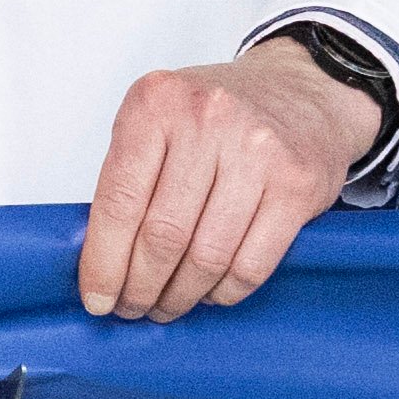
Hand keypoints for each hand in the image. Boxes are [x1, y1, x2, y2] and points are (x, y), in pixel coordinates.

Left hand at [78, 38, 386, 323]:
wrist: (301, 91)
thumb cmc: (217, 116)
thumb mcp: (158, 120)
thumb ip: (128, 176)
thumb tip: (99, 260)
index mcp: (157, 102)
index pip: (120, 201)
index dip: (104, 262)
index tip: (97, 298)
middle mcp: (207, 119)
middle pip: (162, 234)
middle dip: (140, 287)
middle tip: (132, 308)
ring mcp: (257, 151)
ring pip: (207, 256)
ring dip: (180, 296)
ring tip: (167, 305)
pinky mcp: (296, 185)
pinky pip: (250, 264)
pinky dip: (224, 292)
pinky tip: (210, 292)